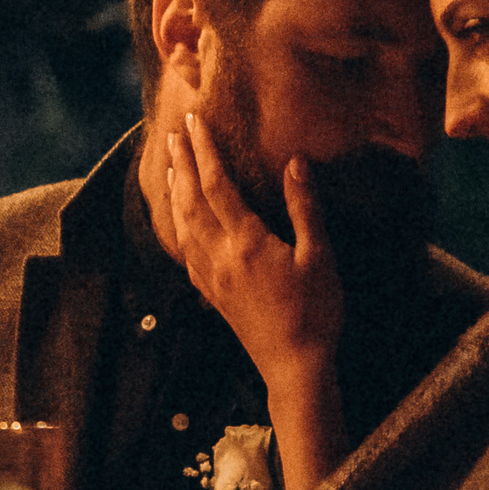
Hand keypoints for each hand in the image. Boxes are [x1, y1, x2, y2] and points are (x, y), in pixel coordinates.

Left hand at [165, 115, 349, 489]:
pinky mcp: (212, 294)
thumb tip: (295, 163)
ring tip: (170, 166)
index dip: (203, 150)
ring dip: (174, 192)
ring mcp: (211, 277)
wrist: (294, 367)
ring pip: (182, 225)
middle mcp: (219, 256)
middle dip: (180, 164)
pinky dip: (178, 225)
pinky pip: (186, 251)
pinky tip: (180, 219)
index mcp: (246, 242)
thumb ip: (304, 208)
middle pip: (189, 200)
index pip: (216, 185)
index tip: (194, 122)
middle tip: (172, 134)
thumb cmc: (315, 313)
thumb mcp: (319, 256)